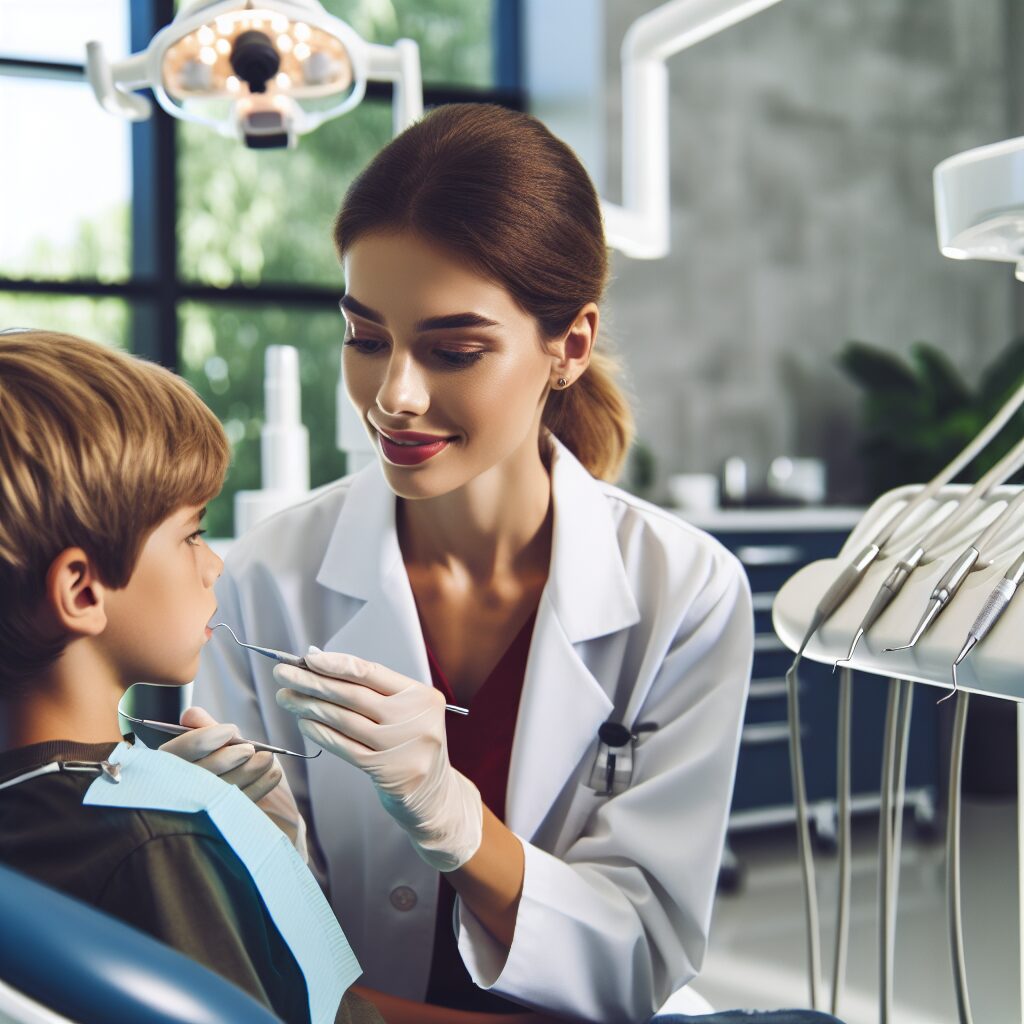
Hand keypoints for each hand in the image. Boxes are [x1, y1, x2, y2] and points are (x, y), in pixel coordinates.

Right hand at [159, 705, 283, 804]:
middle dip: (227, 758)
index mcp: (167, 768)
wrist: (271, 808)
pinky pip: (237, 806)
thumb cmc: (237, 768)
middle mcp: (174, 794)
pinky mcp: (221, 829)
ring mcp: (196, 816)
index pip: (175, 753)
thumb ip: (207, 729)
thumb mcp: (224, 745)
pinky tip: (273, 773)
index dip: (202, 740)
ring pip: (217, 791)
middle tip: (250, 749)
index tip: (230, 731)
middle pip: (195, 775)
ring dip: (247, 770)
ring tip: (267, 758)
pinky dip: (259, 786)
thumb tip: (191, 715)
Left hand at [274, 647, 481, 871]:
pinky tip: (303, 723)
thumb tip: (319, 662)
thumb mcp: (406, 711)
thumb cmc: (411, 743)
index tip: (307, 659)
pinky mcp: (385, 771)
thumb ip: (371, 690)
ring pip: (344, 720)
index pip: (371, 672)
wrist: (434, 795)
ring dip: (309, 707)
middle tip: (283, 674)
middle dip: (312, 682)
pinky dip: (320, 733)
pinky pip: (344, 747)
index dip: (335, 664)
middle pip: (353, 695)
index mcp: (422, 696)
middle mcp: (414, 719)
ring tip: (286, 698)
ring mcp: (400, 746)